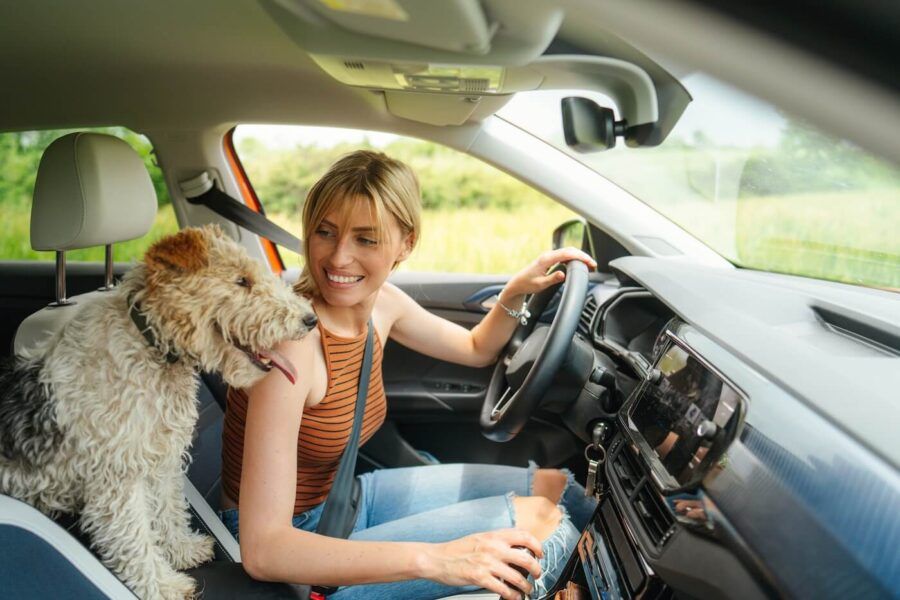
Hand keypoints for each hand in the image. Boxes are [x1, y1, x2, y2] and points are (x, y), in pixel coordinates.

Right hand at [420, 529, 542, 598]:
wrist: (437, 558)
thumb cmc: (457, 549)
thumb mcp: (480, 538)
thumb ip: (497, 540)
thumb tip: (516, 547)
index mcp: (494, 535)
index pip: (524, 535)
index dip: (537, 546)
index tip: (540, 554)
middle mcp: (493, 547)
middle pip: (526, 558)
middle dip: (536, 569)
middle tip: (537, 574)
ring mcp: (487, 563)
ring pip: (517, 577)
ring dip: (526, 587)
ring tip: (528, 590)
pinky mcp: (480, 577)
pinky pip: (504, 589)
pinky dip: (512, 595)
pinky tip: (514, 597)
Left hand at [502, 247, 596, 299]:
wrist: (518, 283)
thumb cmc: (527, 284)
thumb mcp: (540, 284)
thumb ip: (552, 279)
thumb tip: (563, 274)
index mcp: (546, 259)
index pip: (567, 254)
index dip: (581, 257)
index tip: (590, 262)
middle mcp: (548, 255)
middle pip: (570, 250)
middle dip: (583, 256)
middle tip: (594, 265)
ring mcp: (549, 256)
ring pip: (568, 252)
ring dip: (579, 256)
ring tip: (589, 265)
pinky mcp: (550, 259)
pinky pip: (565, 255)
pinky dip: (574, 258)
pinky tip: (579, 264)